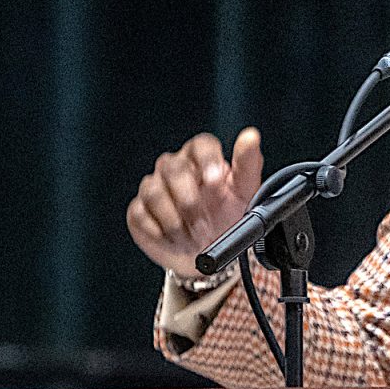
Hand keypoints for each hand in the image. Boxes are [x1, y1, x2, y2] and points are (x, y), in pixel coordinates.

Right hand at [126, 128, 263, 276]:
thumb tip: (250, 136)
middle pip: (173, 168)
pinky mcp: (139, 209)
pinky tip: (174, 237)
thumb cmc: (227, 216)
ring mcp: (155, 187)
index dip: (206, 159)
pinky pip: (140, 213)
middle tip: (203, 222)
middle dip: (189, 200)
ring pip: (154, 191)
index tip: (215, 181)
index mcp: (203, 158)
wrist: (209, 252)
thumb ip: (248, 162)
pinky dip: (159, 230)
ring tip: (192, 234)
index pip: (200, 144)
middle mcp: (176, 167)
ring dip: (175, 220)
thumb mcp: (244, 192)